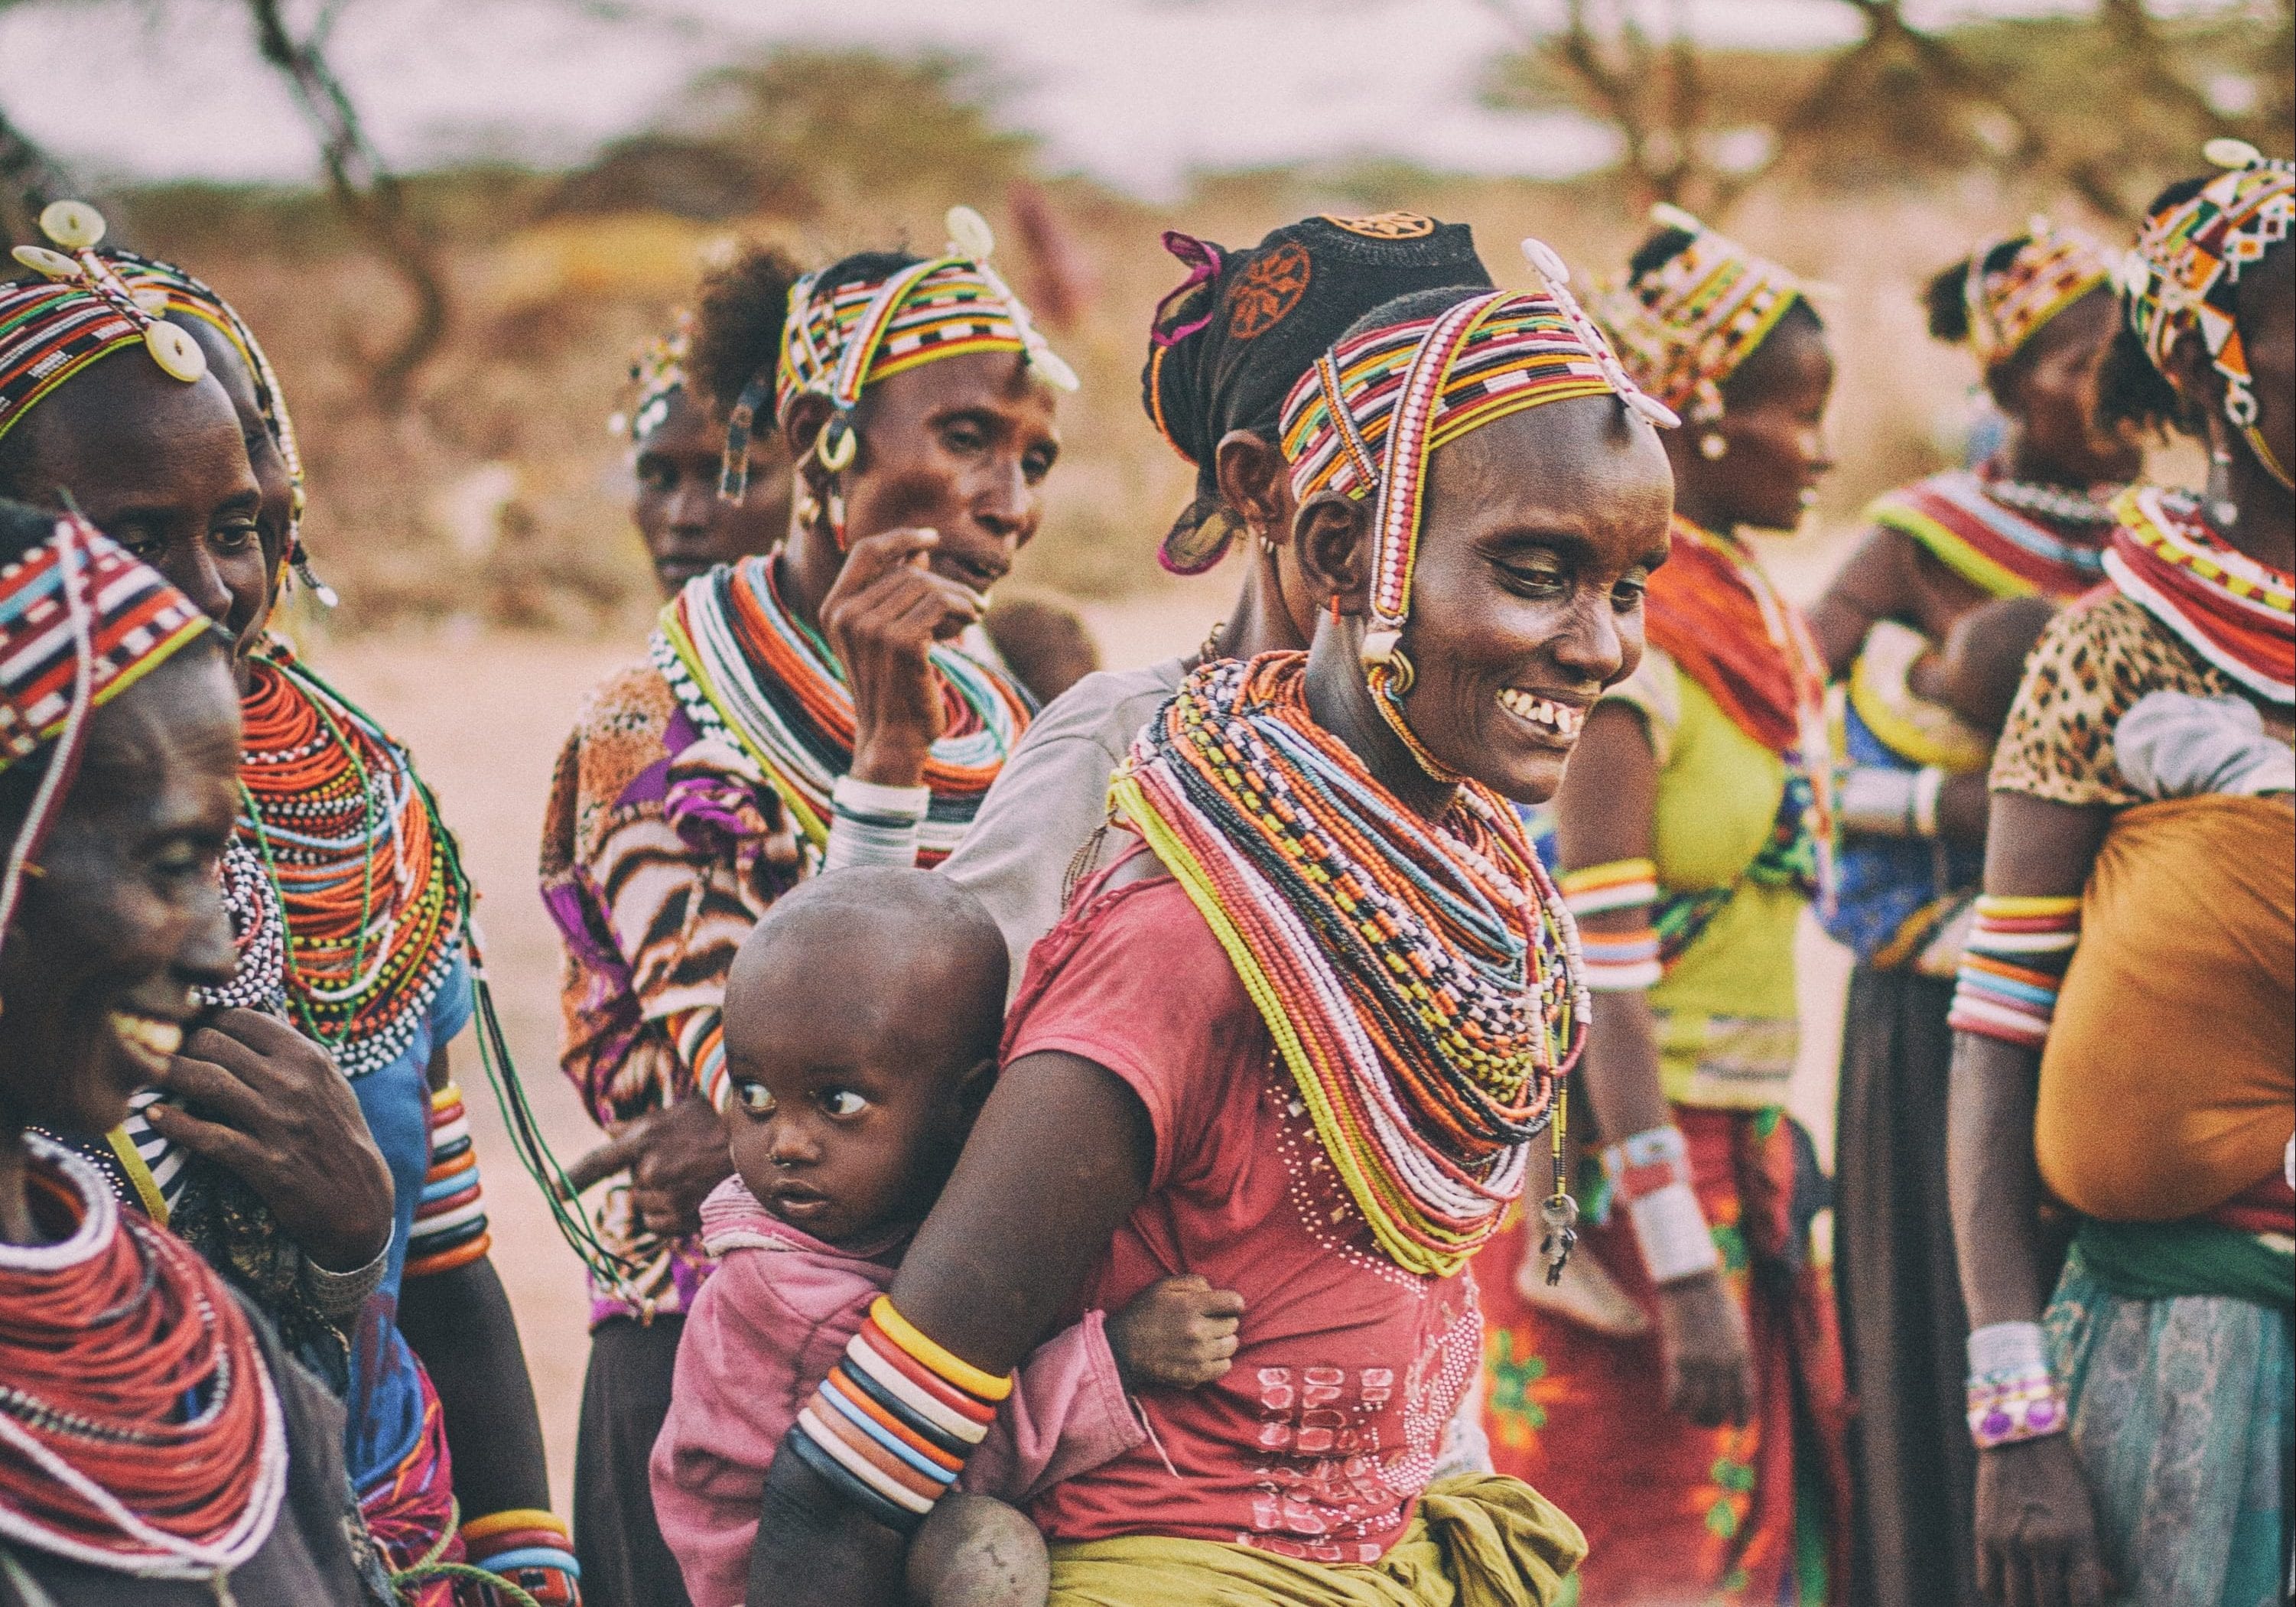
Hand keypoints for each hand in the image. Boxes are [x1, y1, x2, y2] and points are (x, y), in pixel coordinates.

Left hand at [145, 1009, 392, 1271]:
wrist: (357, 1195)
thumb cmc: (336, 1133)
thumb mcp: (327, 1081)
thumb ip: (288, 1052)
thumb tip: (240, 1020)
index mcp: (308, 1056)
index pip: (240, 1017)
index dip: (205, 1018)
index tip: (186, 1027)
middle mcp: (292, 1082)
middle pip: (214, 1043)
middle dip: (179, 1043)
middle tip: (158, 1051)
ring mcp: (277, 1121)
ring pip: (205, 1081)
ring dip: (167, 1073)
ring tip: (146, 1073)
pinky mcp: (264, 1161)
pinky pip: (208, 1135)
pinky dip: (175, 1124)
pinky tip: (155, 1116)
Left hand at [562, 1096, 731, 1238]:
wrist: (759, 1147)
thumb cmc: (718, 1122)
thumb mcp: (675, 1113)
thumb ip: (638, 1126)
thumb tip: (609, 1130)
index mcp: (644, 1139)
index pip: (598, 1162)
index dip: (573, 1178)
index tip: (554, 1193)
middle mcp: (651, 1170)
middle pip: (632, 1188)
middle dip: (650, 1179)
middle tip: (681, 1163)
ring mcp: (668, 1196)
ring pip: (646, 1208)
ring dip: (661, 1199)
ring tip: (691, 1179)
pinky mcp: (684, 1218)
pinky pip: (660, 1225)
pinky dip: (672, 1216)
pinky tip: (694, 1196)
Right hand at [819, 528, 984, 786]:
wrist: (892, 739)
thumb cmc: (893, 688)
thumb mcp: (887, 635)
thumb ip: (896, 592)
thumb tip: (919, 550)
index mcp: (834, 609)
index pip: (866, 551)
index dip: (900, 537)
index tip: (932, 538)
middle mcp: (845, 615)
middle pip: (907, 570)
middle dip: (945, 583)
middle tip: (971, 603)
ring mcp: (869, 628)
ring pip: (926, 585)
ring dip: (959, 597)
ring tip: (974, 612)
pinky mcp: (900, 643)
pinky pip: (940, 604)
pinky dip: (963, 607)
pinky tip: (973, 620)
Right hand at [1106, 1274, 1244, 1389]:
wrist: (1122, 1348)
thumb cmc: (1143, 1313)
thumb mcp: (1163, 1286)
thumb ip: (1193, 1282)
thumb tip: (1214, 1291)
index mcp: (1191, 1306)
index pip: (1234, 1302)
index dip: (1233, 1303)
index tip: (1226, 1306)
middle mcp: (1198, 1331)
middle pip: (1233, 1325)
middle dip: (1225, 1321)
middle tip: (1210, 1322)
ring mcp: (1198, 1355)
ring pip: (1231, 1346)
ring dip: (1224, 1341)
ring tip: (1209, 1338)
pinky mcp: (1195, 1374)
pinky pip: (1224, 1367)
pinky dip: (1220, 1360)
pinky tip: (1207, 1354)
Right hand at [1654, 1270, 1753, 1427]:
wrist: (1692, 1282)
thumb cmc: (1716, 1301)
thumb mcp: (1738, 1330)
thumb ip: (1739, 1355)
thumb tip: (1737, 1377)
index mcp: (1742, 1358)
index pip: (1746, 1401)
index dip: (1742, 1419)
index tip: (1737, 1425)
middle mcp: (1724, 1365)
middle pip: (1721, 1409)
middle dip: (1714, 1421)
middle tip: (1706, 1420)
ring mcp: (1701, 1363)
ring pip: (1698, 1408)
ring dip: (1693, 1417)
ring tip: (1689, 1415)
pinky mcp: (1678, 1358)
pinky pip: (1677, 1396)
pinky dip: (1675, 1405)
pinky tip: (1672, 1404)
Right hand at [1975, 1435, 2106, 1606]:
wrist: (2019, 1436)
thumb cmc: (2064, 1474)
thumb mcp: (2089, 1511)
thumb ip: (2096, 1554)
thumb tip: (2111, 1590)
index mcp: (2077, 1535)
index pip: (2086, 1600)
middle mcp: (2042, 1541)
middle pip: (2050, 1604)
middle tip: (2061, 1599)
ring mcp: (2009, 1540)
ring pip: (2018, 1601)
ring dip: (2029, 1605)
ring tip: (2037, 1600)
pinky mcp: (1984, 1535)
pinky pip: (1989, 1585)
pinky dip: (2000, 1596)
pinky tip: (2012, 1594)